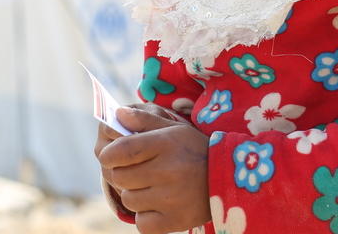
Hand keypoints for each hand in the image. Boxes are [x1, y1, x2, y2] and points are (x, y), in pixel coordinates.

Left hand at [97, 105, 209, 233]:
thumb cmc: (193, 150)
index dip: (110, 154)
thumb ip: (144, 120)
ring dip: (136, 195)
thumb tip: (117, 113)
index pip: (121, 150)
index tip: (113, 155)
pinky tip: (161, 205)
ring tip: (155, 187)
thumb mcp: (174, 129)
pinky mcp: (175, 221)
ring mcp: (172, 198)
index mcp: (166, 144)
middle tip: (141, 171)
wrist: (227, 178)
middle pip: (120, 177)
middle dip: (125, 173)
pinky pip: (141, 222)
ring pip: (129, 200)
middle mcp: (168, 170)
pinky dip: (147, 216)